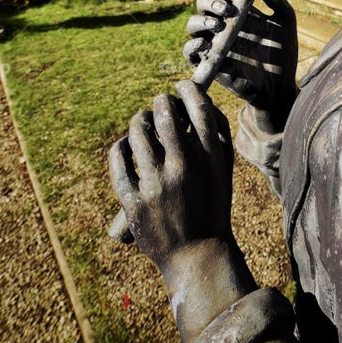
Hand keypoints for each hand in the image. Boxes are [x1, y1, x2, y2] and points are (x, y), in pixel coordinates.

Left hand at [109, 82, 233, 275]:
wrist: (197, 256)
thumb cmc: (211, 208)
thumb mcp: (223, 173)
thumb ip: (215, 138)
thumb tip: (197, 102)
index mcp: (209, 160)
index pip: (198, 108)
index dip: (188, 90)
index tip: (182, 86)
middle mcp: (183, 168)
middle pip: (166, 113)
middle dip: (161, 102)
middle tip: (159, 103)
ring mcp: (156, 185)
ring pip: (138, 131)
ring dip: (139, 120)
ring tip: (141, 122)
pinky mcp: (133, 200)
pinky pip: (118, 158)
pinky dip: (121, 145)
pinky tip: (126, 145)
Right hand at [184, 0, 297, 120]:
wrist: (279, 85)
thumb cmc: (282, 53)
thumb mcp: (286, 25)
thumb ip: (280, 4)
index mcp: (237, 10)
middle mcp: (222, 23)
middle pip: (202, 3)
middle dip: (211, 1)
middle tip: (227, 9)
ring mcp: (213, 43)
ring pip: (193, 25)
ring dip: (201, 21)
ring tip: (218, 25)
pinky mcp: (208, 63)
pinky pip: (189, 53)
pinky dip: (192, 46)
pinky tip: (204, 43)